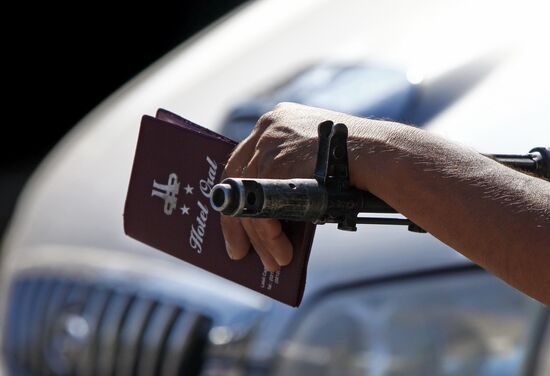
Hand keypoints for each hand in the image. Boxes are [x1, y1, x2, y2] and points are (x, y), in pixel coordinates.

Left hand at [220, 102, 365, 270]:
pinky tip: (278, 251)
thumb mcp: (317, 161)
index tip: (237, 220)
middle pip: (237, 178)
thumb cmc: (358, 163)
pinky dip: (267, 235)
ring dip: (260, 237)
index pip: (245, 160)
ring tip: (272, 263)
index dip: (240, 194)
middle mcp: (268, 127)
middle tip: (239, 250)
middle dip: (238, 221)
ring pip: (248, 198)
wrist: (379, 155)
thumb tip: (275, 217)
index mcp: (279, 121)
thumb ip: (292, 174)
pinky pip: (260, 208)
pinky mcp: (273, 164)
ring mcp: (268, 143)